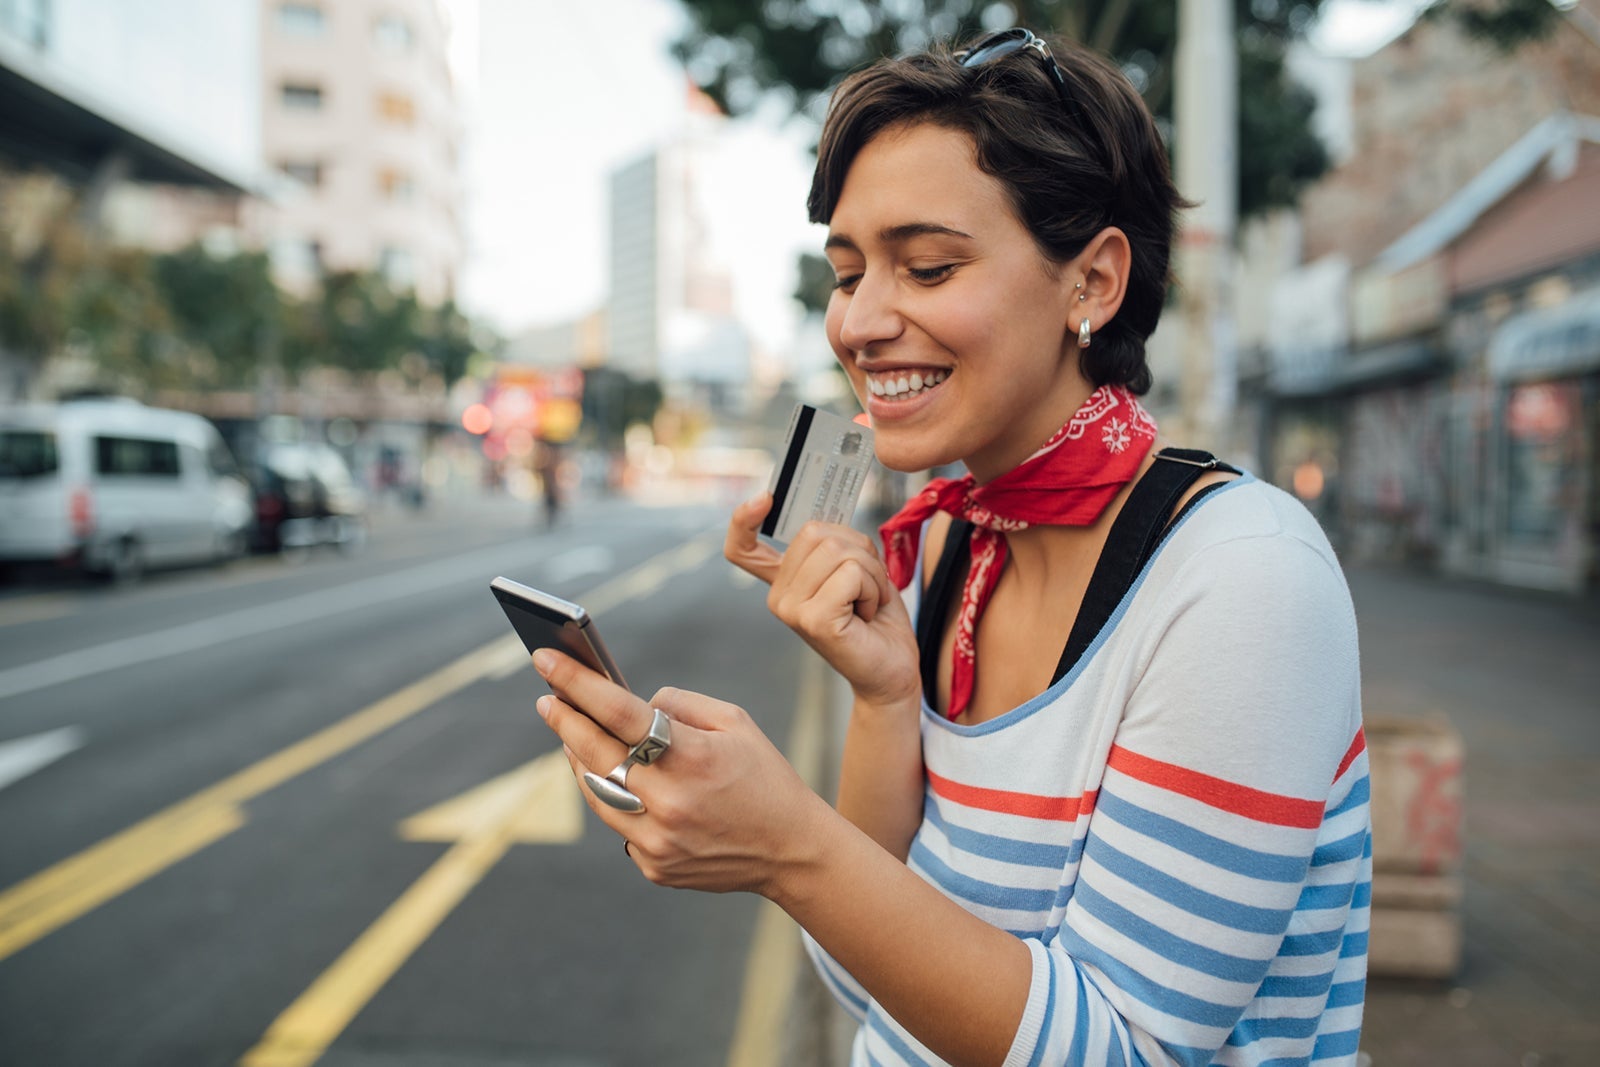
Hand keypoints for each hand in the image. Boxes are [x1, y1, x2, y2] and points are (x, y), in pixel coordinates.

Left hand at [532, 648, 828, 897]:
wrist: (792, 851)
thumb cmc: (764, 777)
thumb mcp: (735, 722)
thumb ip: (678, 704)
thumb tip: (631, 704)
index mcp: (692, 757)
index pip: (619, 712)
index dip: (577, 683)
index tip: (545, 659)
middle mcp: (669, 801)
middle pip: (593, 753)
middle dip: (564, 720)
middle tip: (547, 698)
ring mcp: (657, 840)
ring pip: (595, 792)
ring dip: (580, 760)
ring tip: (573, 735)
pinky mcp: (654, 866)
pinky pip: (618, 825)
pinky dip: (614, 798)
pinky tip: (616, 780)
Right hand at [725, 494, 919, 707]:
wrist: (893, 670)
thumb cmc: (877, 620)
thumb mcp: (853, 569)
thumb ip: (833, 544)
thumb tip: (827, 517)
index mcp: (784, 581)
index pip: (743, 548)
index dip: (744, 519)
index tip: (766, 498)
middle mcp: (779, 595)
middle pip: (816, 531)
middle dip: (859, 549)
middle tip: (866, 585)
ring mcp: (791, 609)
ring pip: (839, 550)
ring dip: (871, 571)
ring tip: (868, 601)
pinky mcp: (813, 620)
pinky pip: (852, 573)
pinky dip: (874, 588)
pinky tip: (868, 614)